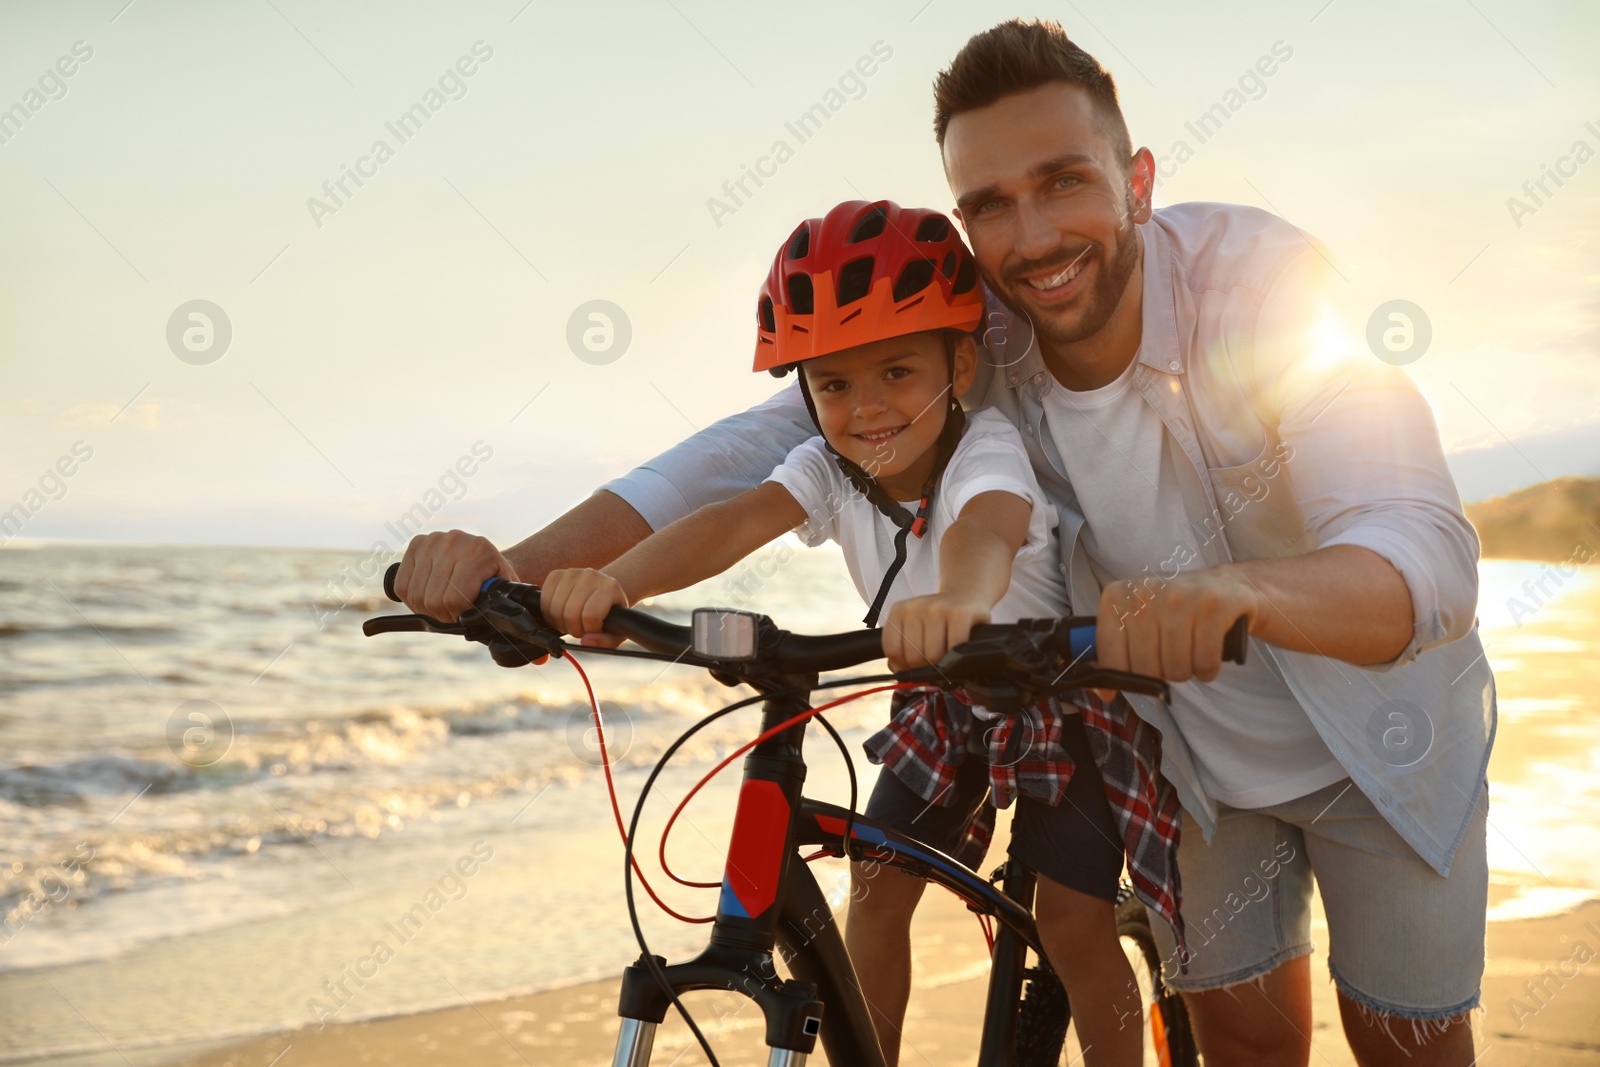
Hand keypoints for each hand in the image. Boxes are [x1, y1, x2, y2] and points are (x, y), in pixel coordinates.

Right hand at [395, 530, 517, 623]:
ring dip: (426, 609)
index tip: (464, 619)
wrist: (487, 556)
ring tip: (442, 607)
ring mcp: (432, 540)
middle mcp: (454, 541)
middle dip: (442, 615)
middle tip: (453, 615)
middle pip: (432, 599)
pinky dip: (411, 599)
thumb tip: (475, 621)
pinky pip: (401, 585)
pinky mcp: (416, 544)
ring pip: (414, 595)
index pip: (453, 599)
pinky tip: (427, 596)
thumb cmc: (496, 580)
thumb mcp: (503, 593)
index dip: (456, 617)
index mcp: (479, 551)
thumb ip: (494, 606)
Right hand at [541, 568, 628, 640]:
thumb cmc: (609, 613)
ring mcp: (571, 573)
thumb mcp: (617, 631)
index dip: (588, 630)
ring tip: (572, 621)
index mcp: (609, 587)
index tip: (593, 629)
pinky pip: (544, 601)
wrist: (602, 591)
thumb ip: (606, 642)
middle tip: (580, 627)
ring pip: (555, 609)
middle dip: (574, 629)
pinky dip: (549, 614)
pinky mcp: (555, 575)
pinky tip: (561, 614)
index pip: (590, 616)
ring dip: (561, 623)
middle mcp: (590, 576)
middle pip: (570, 614)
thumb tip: (586, 641)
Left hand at [882, 593, 989, 671]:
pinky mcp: (960, 613)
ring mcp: (938, 608)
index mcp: (898, 611)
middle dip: (926, 666)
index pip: (893, 650)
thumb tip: (900, 673)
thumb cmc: (938, 620)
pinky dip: (959, 656)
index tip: (916, 664)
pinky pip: (954, 648)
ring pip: (933, 657)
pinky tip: (960, 648)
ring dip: (943, 663)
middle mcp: (915, 607)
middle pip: (913, 657)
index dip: (904, 665)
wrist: (967, 595)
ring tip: (948, 653)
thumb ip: (902, 650)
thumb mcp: (914, 628)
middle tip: (936, 660)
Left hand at [1095, 567, 1258, 683]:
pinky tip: (1208, 655)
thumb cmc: (1174, 609)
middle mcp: (1146, 593)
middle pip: (1145, 668)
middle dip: (1161, 674)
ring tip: (1191, 652)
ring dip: (1187, 672)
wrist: (1225, 584)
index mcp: (1118, 596)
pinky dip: (1208, 670)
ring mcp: (1181, 597)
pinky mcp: (1214, 606)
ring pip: (1176, 669)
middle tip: (1171, 657)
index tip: (1132, 680)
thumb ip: (1116, 650)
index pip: (1110, 656)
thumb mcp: (1137, 618)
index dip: (1121, 678)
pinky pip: (1205, 662)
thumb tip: (1105, 691)